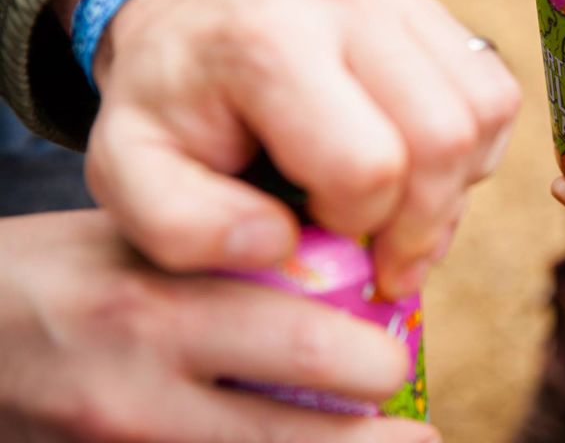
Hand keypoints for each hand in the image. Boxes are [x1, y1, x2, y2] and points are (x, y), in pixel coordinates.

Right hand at [0, 211, 438, 442]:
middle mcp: (141, 395)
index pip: (302, 339)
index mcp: (155, 309)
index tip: (401, 352)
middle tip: (406, 417)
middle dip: (374, 435)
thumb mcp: (134, 241)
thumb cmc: (57, 278)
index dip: (372, 357)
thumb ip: (230, 256)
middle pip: (296, 433)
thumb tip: (346, 271)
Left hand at [55, 0, 520, 298]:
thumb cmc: (168, 113)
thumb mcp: (130, 177)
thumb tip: (283, 244)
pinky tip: (418, 168)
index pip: (368, 164)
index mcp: (268, 43)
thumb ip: (184, 229)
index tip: (321, 237)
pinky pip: (496, 94)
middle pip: (445, 137)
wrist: (189, 29)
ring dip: (456, 187)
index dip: (356, 226)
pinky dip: (473, 152)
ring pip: (486, 114)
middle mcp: (345, 0)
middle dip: (424, 220)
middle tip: (383, 252)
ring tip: (400, 210)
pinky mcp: (429, 7)